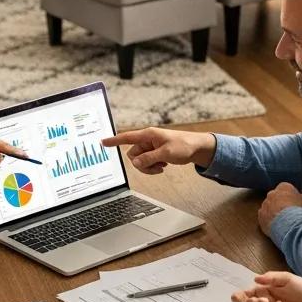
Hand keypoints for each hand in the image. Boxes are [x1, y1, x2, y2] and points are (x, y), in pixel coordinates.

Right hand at [101, 128, 215, 173]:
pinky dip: (153, 166)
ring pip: (140, 161)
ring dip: (149, 166)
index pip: (127, 137)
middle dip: (142, 164)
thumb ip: (149, 159)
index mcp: (148, 135)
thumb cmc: (184, 145)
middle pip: (133, 155)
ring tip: (162, 166)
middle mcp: (148, 140)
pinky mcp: (155, 153)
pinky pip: (147, 162)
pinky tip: (164, 165)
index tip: (103, 142)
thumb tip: (135, 163)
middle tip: (156, 167)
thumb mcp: (166, 153)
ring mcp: (151, 147)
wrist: (197, 148)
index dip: (114, 140)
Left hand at [257, 182, 301, 235]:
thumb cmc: (301, 211)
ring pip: (269, 207)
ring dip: (274, 212)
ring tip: (283, 221)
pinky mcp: (260, 215)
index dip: (291, 197)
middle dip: (281, 203)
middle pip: (276, 197)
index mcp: (284, 187)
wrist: (290, 224)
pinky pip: (264, 216)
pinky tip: (276, 226)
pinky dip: (269, 220)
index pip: (286, 189)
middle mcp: (272, 193)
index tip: (295, 204)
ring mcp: (264, 204)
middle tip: (289, 212)